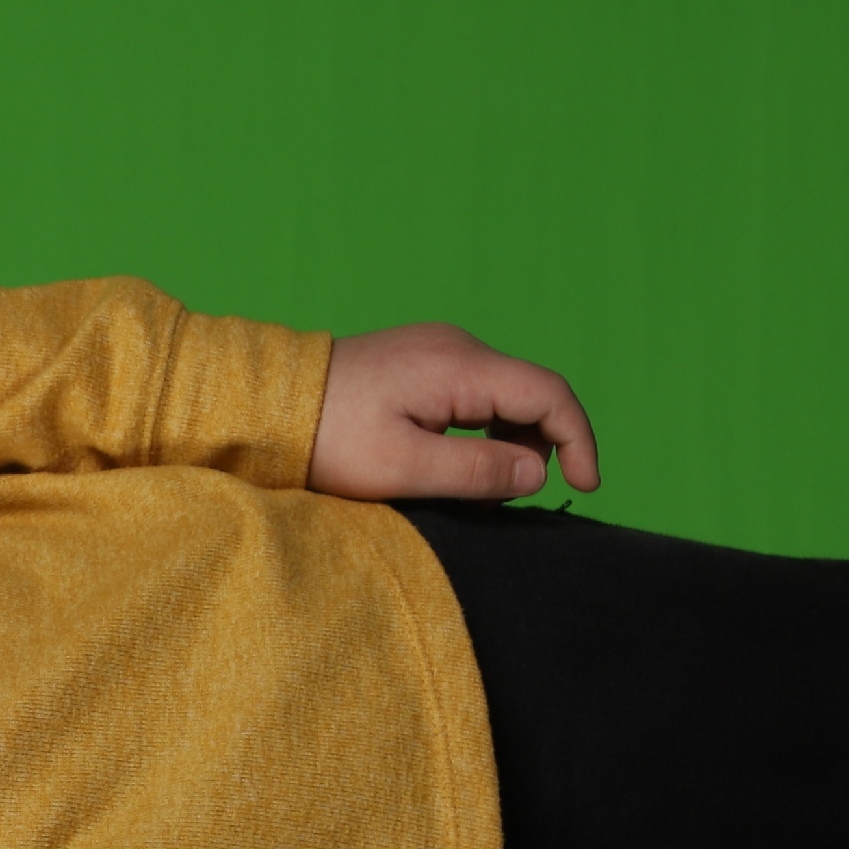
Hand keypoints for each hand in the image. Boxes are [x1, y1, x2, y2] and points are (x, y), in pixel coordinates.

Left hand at [308, 323, 600, 500]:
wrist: (264, 405)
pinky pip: (472, 397)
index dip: (578, 440)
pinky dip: (479, 434)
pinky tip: (451, 467)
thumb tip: (537, 473)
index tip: (585, 486)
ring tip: (472, 491)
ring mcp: (437, 351)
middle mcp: (456, 348)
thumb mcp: (404, 468)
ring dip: (505, 445)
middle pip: (530, 395)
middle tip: (508, 500)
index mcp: (460, 366)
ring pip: (502, 398)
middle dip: (538, 449)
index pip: (549, 394)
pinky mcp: (419, 364)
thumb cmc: (326, 439)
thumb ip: (477, 472)